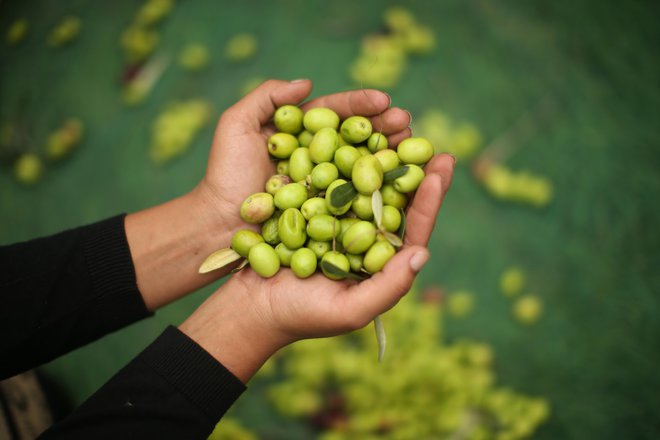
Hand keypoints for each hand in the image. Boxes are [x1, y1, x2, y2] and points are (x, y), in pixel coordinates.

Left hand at [125, 79, 410, 309]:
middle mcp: (321, 161)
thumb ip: (267, 97)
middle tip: (406, 122)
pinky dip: (382, 193)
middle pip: (359, 140)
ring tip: (413, 147)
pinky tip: (403, 186)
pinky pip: (359, 203)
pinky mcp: (331, 217)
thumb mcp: (236, 126)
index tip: (384, 99)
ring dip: (391, 157)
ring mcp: (327, 189)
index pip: (338, 115)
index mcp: (304, 137)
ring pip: (365, 169)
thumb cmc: (224, 175)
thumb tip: (306, 83)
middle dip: (386, 128)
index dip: (362, 106)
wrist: (216, 225)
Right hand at [180, 152, 454, 382]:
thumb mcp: (350, 311)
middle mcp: (364, 237)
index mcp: (380, 262)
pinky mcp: (312, 207)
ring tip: (399, 127)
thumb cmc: (300, 315)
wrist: (250, 306)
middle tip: (431, 142)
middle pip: (396, 201)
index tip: (441, 169)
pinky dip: (345, 155)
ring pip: (367, 184)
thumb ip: (388, 287)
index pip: (413, 229)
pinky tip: (354, 132)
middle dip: (415, 170)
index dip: (430, 201)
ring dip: (384, 156)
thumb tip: (421, 252)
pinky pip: (332, 178)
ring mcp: (338, 220)